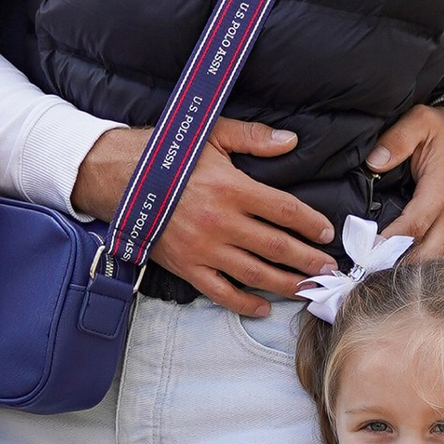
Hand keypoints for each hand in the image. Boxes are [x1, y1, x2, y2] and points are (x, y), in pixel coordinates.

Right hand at [73, 117, 336, 314]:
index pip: (284, 210)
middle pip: (276, 246)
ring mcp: (203, 249)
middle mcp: (221, 222)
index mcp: (231, 188)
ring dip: (286, 284)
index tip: (326, 234)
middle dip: (307, 261)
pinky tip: (262, 308)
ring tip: (309, 290)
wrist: (115, 177)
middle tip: (329, 270)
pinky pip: (220, 291)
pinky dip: (243, 303)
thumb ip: (252, 138)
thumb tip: (290, 141)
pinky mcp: (186, 266)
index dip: (310, 224)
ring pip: (254, 273)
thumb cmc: (165, 154)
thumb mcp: (210, 135)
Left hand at [363, 102, 443, 258]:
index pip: (416, 224)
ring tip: (382, 274)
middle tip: (368, 270)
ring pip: (438, 261)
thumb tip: (374, 162)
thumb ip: (397, 139)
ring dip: (412, 271)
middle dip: (399, 265)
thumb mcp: (420, 121)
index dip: (391, 241)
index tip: (367, 250)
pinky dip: (425, 267)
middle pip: (428, 252)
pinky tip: (402, 269)